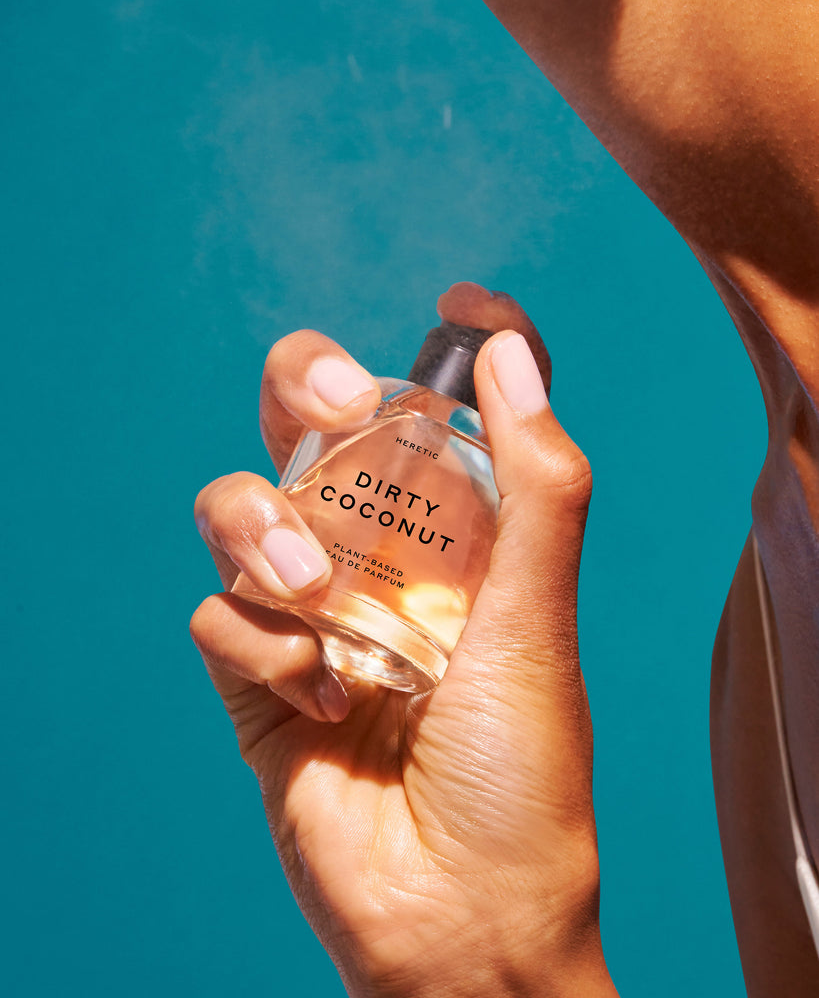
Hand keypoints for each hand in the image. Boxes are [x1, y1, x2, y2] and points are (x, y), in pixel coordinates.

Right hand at [190, 283, 616, 997]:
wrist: (457, 915)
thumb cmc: (518, 773)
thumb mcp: (541, 620)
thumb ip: (535, 485)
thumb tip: (512, 355)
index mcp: (458, 535)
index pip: (444, 411)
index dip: (455, 347)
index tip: (459, 305)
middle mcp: (379, 556)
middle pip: (310, 423)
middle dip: (307, 388)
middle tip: (337, 406)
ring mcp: (310, 610)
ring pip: (239, 504)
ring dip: (267, 536)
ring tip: (318, 599)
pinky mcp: (256, 671)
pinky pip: (218, 614)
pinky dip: (264, 650)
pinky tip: (320, 703)